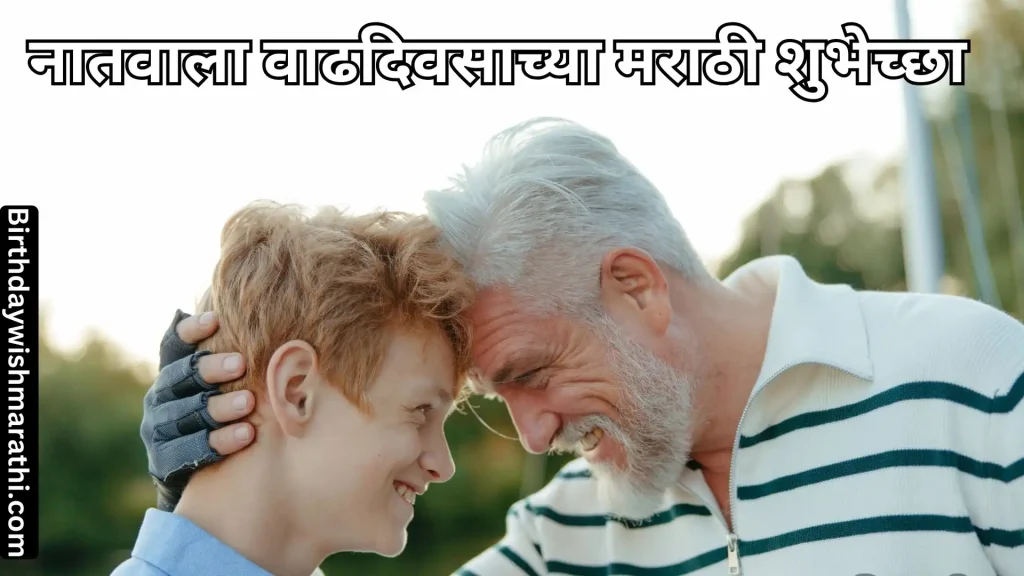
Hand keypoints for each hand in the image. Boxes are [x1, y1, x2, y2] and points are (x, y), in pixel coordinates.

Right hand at [140, 309, 255, 510]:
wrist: (200, 477)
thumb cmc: (223, 415)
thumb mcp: (225, 385)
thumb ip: (236, 356)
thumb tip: (262, 317)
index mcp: (173, 372)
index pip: (174, 344)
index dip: (191, 331)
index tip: (216, 320)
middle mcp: (160, 396)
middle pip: (181, 377)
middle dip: (211, 369)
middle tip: (241, 364)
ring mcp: (158, 429)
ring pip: (186, 414)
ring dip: (219, 407)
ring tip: (249, 403)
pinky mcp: (163, 460)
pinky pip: (188, 451)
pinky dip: (218, 442)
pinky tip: (246, 434)